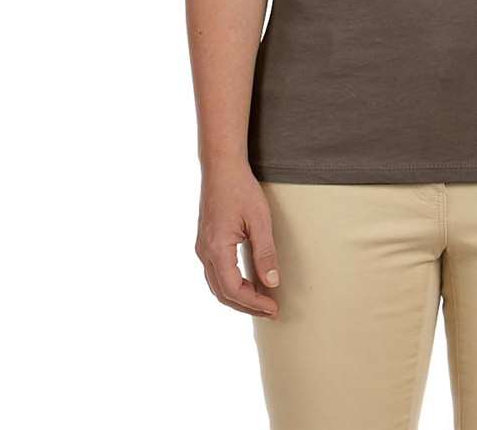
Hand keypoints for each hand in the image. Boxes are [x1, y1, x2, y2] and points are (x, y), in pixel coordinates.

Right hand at [195, 159, 280, 318]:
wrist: (221, 167)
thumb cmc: (241, 189)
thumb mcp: (259, 220)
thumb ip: (265, 253)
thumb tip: (272, 283)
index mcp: (216, 248)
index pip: (233, 290)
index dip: (254, 303)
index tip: (274, 307)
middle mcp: (204, 252)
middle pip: (222, 292)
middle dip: (247, 305)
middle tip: (271, 310)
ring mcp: (202, 247)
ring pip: (217, 285)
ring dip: (238, 296)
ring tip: (262, 299)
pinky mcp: (205, 242)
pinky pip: (215, 273)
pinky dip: (231, 284)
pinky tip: (248, 282)